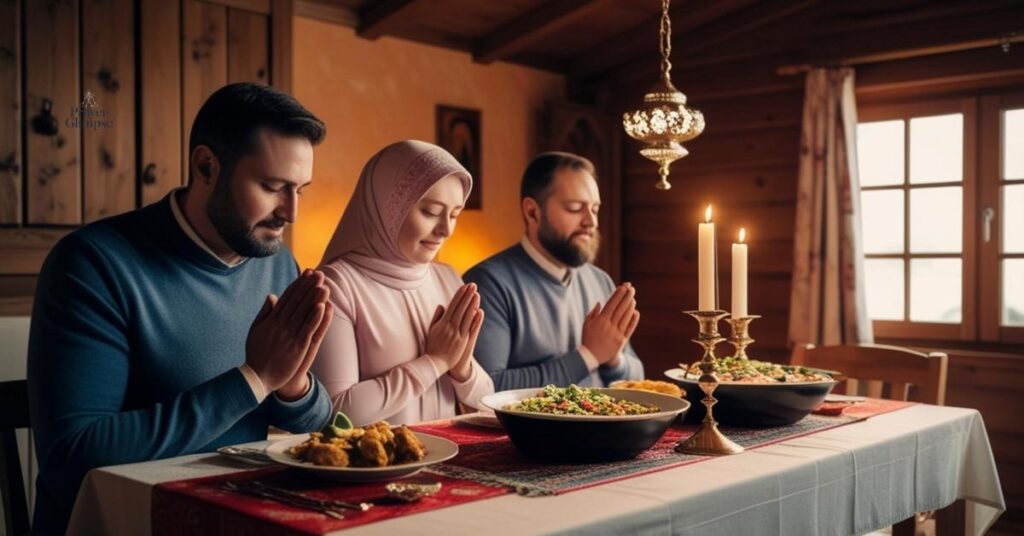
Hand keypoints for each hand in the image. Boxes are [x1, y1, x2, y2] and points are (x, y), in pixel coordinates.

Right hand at [245, 270, 331, 396]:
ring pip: (303, 313)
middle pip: (297, 302)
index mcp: (271, 320)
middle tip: (319, 274)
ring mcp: (289, 335)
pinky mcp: (297, 346)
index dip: (298, 285)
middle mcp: (280, 325)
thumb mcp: (256, 329)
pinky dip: (315, 317)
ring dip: (314, 298)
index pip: (287, 298)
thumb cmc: (256, 354)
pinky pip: (307, 329)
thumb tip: (272, 295)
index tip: (307, 273)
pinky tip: (323, 307)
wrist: (257, 377)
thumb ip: (265, 312)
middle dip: (308, 287)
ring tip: (323, 285)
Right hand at [425, 284, 480, 373]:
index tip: (464, 286)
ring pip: (466, 316)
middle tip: (473, 285)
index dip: (459, 295)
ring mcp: (457, 334)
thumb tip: (441, 305)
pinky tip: (479, 311)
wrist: (434, 363)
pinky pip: (469, 328)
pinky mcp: (463, 341)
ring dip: (472, 304)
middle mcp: (450, 327)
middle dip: (467, 296)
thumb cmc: (432, 346)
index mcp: (442, 323)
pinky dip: (474, 319)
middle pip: (460, 308)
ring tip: (476, 293)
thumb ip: (437, 317)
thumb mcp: (432, 330)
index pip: (452, 305)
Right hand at [582, 283, 639, 365]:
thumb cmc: (587, 339)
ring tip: (632, 297)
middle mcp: (610, 326)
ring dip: (630, 306)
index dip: (618, 294)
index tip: (623, 286)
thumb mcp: (586, 324)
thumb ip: (593, 313)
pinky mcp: (622, 340)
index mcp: (601, 320)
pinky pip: (629, 328)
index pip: (612, 304)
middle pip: (621, 308)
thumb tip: (600, 303)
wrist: (591, 357)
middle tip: (631, 288)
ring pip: (626, 316)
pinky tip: (635, 311)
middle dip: (627, 296)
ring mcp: (617, 333)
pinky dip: (633, 319)